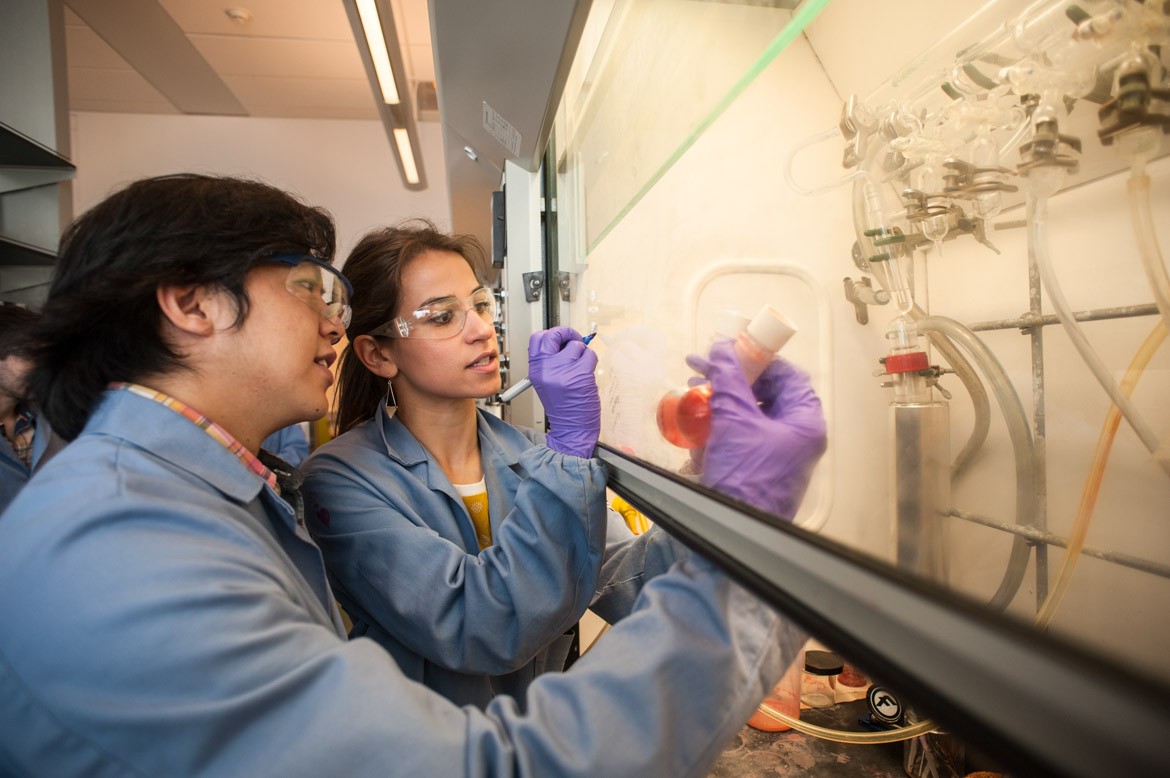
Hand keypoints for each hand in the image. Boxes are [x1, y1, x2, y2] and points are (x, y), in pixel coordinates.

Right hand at [528, 327, 599, 457]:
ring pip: (577, 345)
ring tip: (580, 368)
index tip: (561, 337)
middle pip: (554, 334)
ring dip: (583, 353)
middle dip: (567, 333)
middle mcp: (547, 368)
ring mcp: (563, 370)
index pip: (538, 338)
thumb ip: (551, 361)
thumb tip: (565, 340)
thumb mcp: (547, 382)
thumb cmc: (563, 406)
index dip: (552, 333)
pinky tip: (587, 374)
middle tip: (574, 339)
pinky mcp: (580, 374)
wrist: (571, 429)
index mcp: (536, 369)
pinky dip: (591, 361)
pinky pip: (589, 355)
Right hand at [685, 341, 825, 517]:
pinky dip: (720, 434)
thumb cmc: (744, 474)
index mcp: (805, 421)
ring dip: (720, 407)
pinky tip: (698, 438)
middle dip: (730, 383)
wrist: (735, 532)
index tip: (728, 352)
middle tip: (700, 372)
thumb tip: (721, 347)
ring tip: (693, 402)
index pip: (788, 375)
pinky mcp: (761, 469)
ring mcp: (780, 455)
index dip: (757, 358)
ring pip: (750, 416)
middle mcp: (798, 437)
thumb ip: (727, 378)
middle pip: (766, 394)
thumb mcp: (733, 419)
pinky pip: (742, 440)